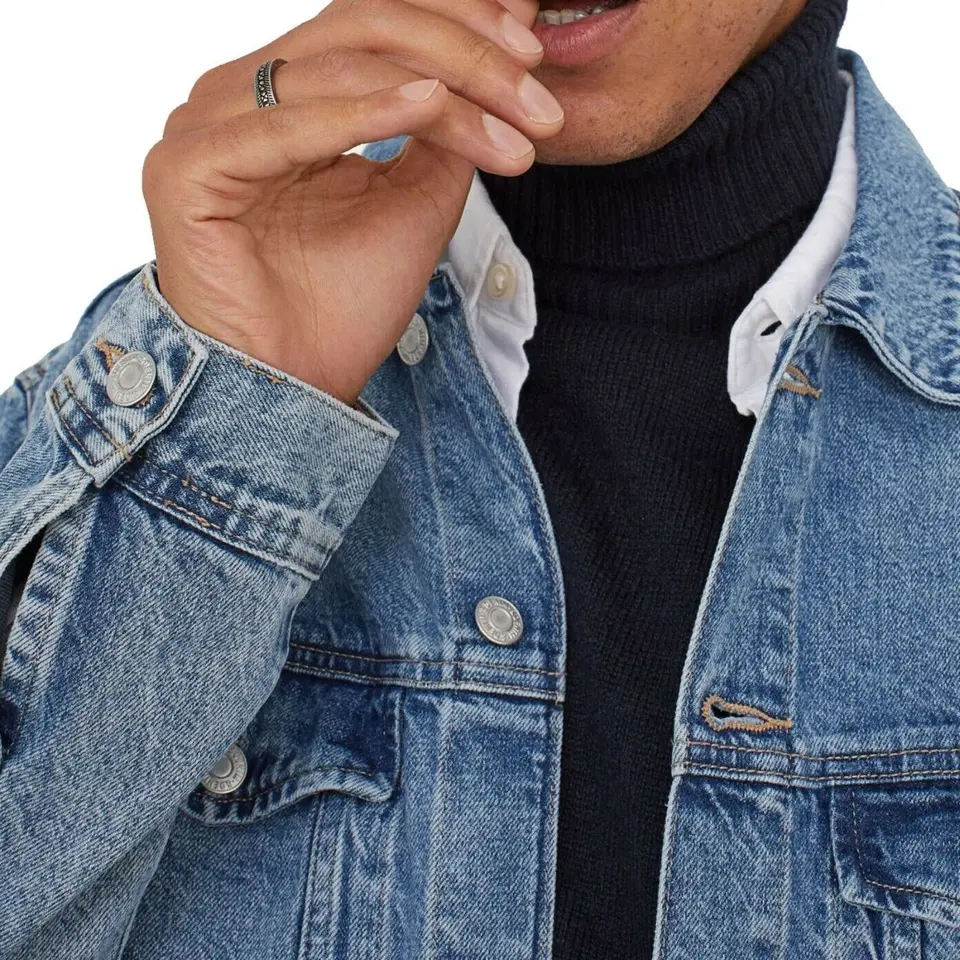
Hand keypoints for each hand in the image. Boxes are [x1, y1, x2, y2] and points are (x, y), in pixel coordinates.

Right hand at [142, 0, 563, 403]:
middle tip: (536, 94)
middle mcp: (243, 98)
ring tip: (510, 122)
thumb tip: (502, 61)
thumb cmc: (344, 306)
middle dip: (464, 51)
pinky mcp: (186, 169)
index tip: (536, 56)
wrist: (296, 387)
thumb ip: (447, 130)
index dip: (460, 25)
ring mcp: (208, 126)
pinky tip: (429, 104)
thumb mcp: (416, 202)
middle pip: (361, 28)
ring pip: (336, 66)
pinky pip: (283, 126)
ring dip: (440, 85)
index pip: (376, 26)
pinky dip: (361, 113)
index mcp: (289, 99)